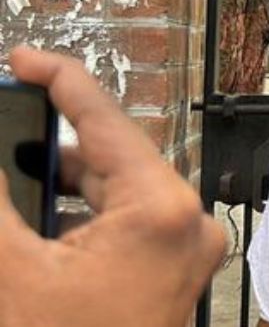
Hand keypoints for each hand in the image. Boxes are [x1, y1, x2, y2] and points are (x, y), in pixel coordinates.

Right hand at [0, 47, 225, 326]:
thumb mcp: (9, 268)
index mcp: (163, 209)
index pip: (104, 120)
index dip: (59, 80)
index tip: (24, 58)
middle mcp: (188, 222)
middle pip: (109, 156)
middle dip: (48, 143)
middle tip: (6, 114)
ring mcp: (186, 250)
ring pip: (113, 190)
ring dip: (59, 181)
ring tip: (14, 166)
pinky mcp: (172, 272)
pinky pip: (122, 222)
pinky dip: (77, 214)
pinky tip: (36, 217)